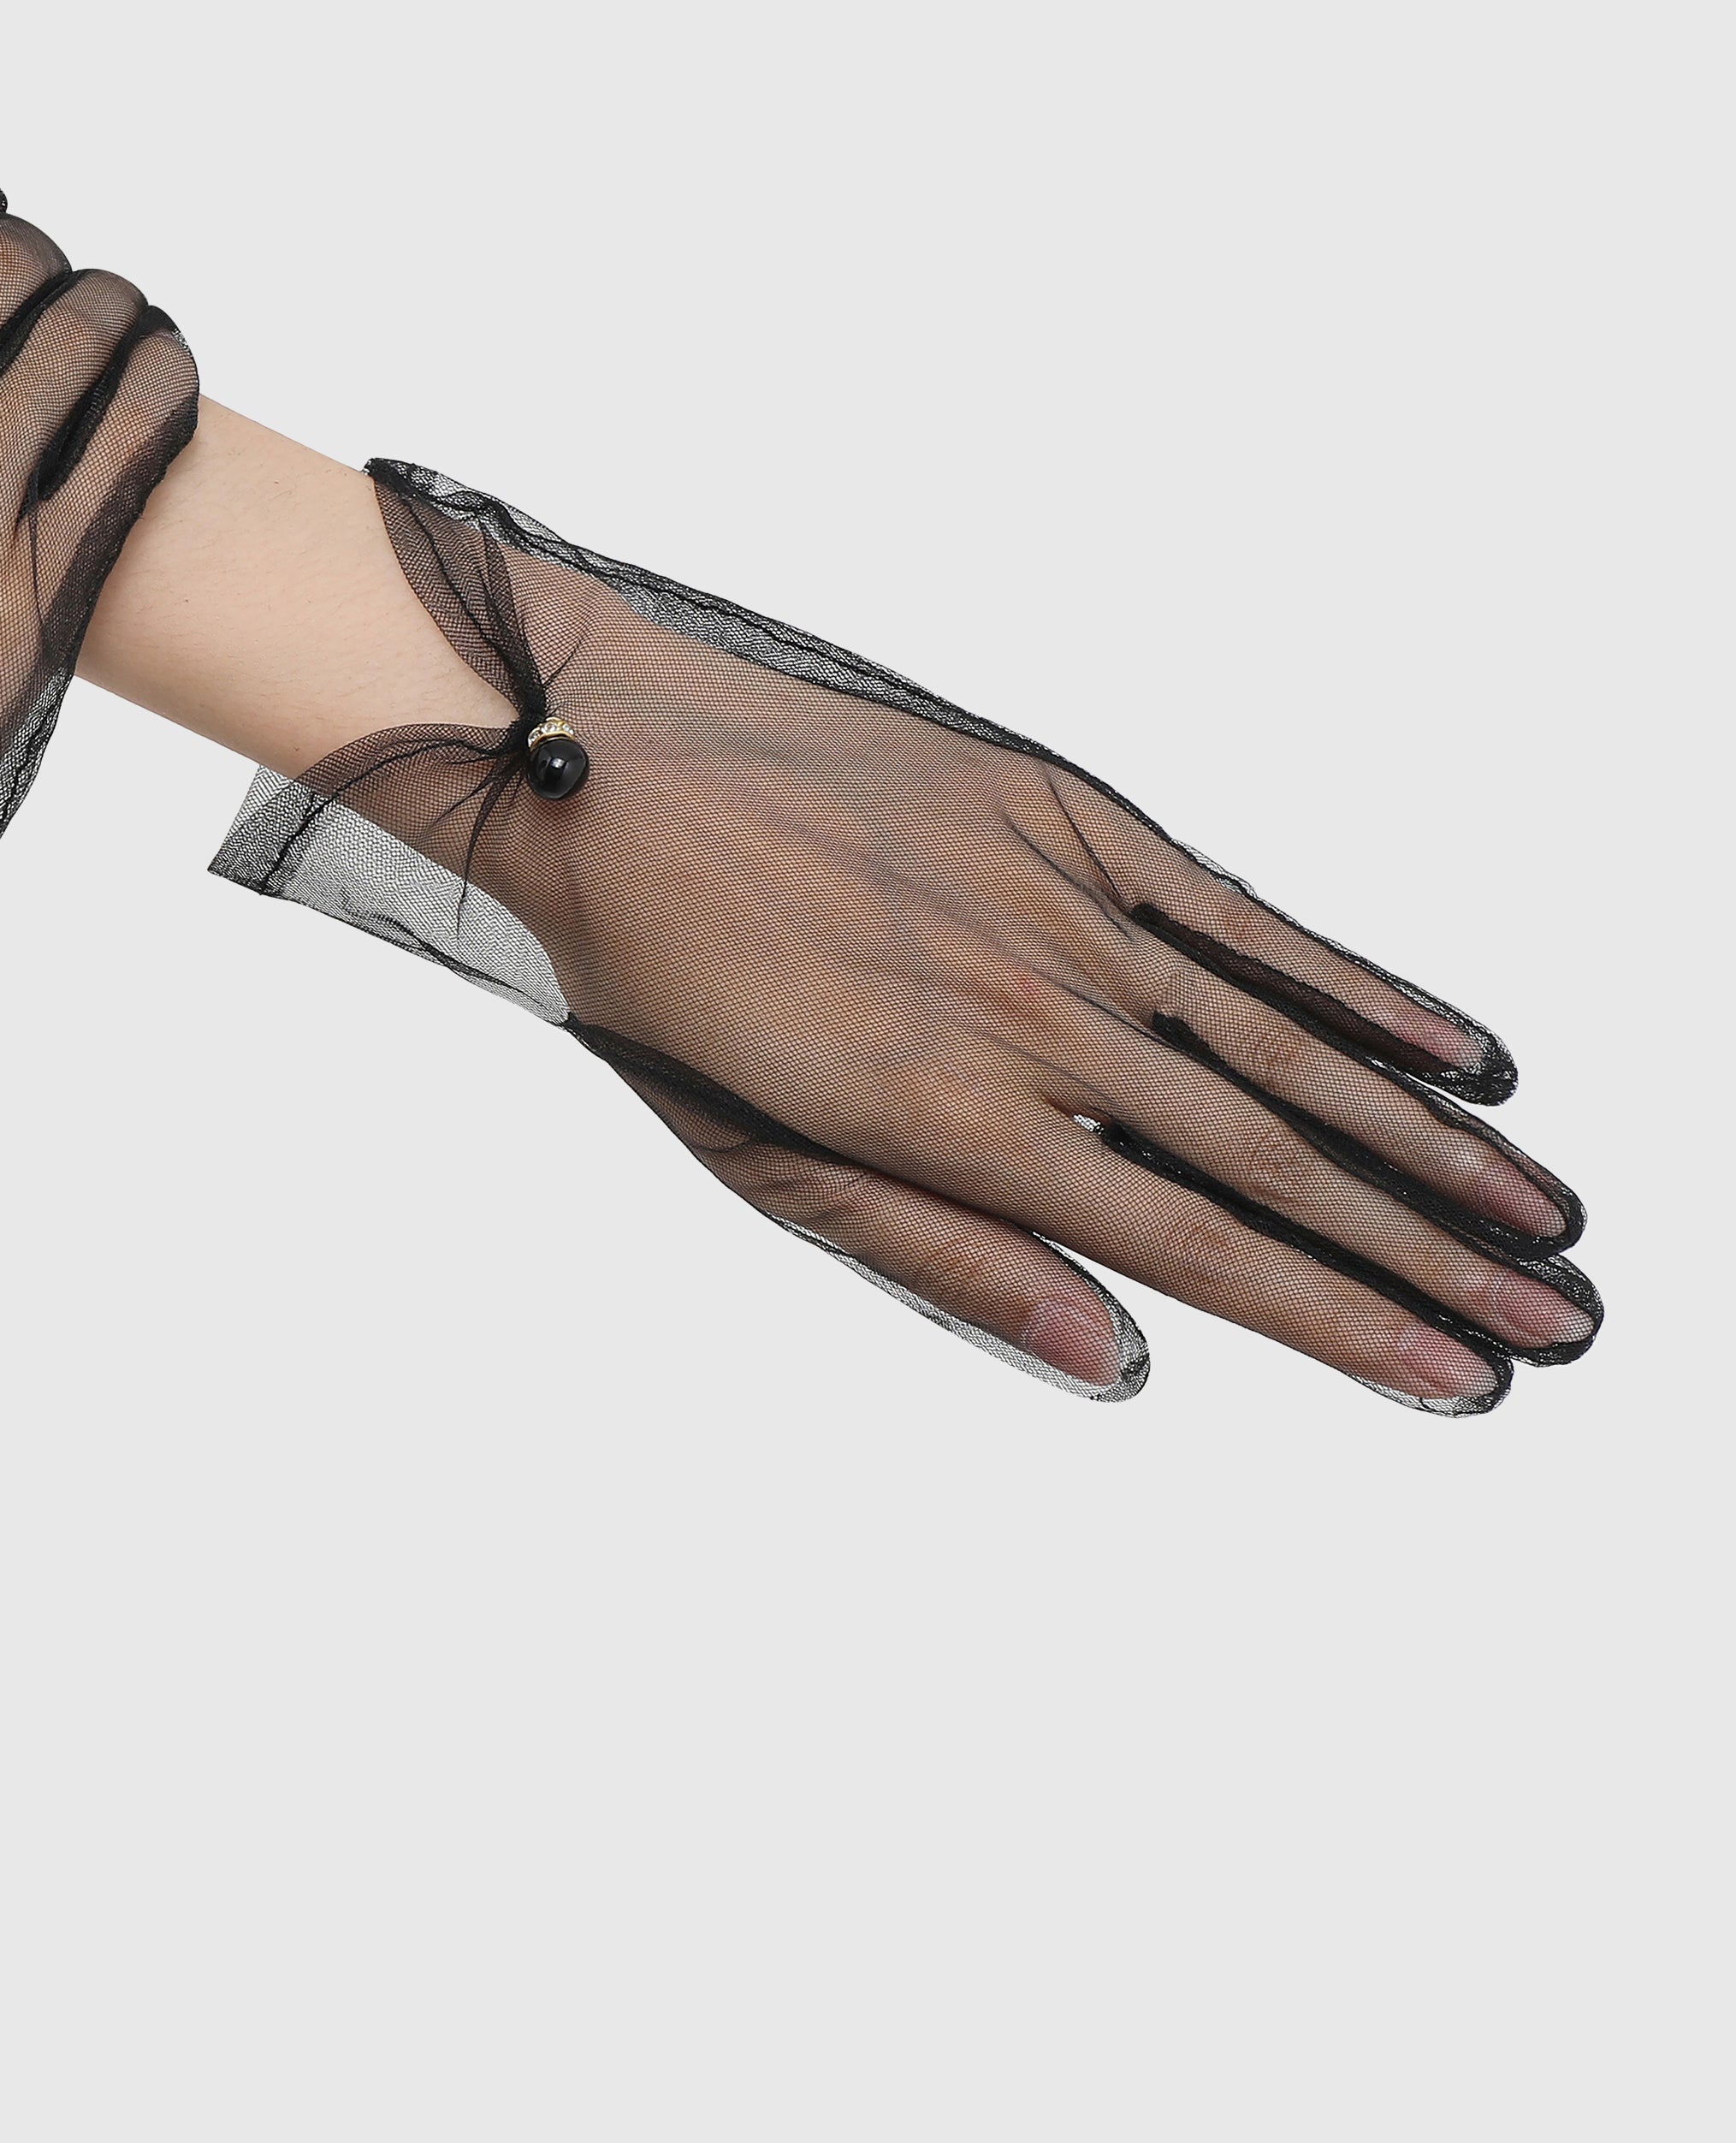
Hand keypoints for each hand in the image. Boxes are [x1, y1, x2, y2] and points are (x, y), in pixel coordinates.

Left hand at [231, 469, 1598, 1413]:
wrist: (584, 764)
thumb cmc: (656, 978)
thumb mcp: (759, 1160)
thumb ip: (941, 1260)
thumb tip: (1109, 1356)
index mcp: (953, 1118)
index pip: (1196, 1247)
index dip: (1340, 1321)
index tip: (1457, 1377)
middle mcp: (1034, 1014)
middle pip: (1273, 1158)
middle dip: (1426, 1253)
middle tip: (1558, 1322)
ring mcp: (1058, 903)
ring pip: (1279, 1043)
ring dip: (1423, 1135)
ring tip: (1540, 1211)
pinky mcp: (1059, 811)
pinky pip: (1234, 911)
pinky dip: (1349, 980)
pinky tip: (1448, 1041)